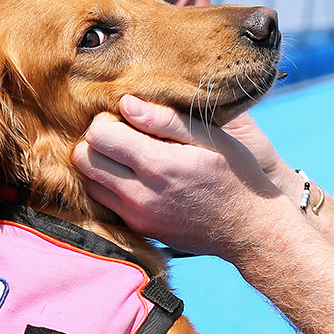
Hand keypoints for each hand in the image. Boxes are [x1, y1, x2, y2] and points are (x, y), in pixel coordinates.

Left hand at [72, 96, 286, 255]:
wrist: (249, 230)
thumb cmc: (236, 175)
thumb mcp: (211, 138)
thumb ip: (166, 119)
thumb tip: (125, 103)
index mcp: (158, 166)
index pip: (98, 136)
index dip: (106, 120)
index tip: (127, 120)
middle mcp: (140, 195)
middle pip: (84, 159)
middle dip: (96, 141)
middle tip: (123, 136)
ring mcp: (137, 216)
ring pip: (88, 183)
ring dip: (100, 165)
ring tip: (128, 157)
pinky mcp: (139, 229)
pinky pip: (105, 203)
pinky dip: (110, 186)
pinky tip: (137, 177)